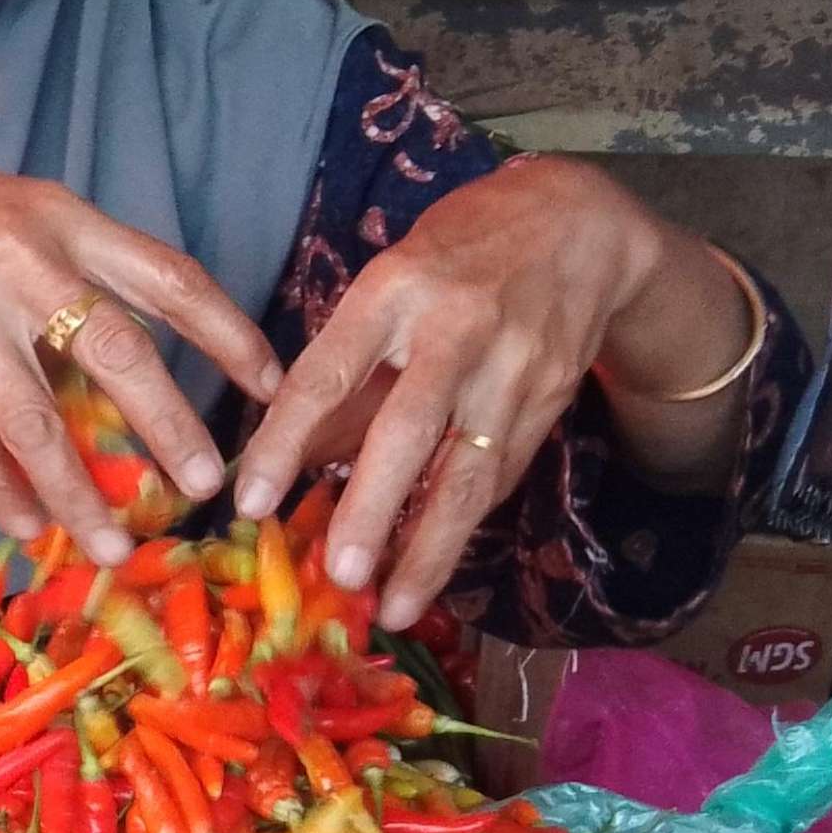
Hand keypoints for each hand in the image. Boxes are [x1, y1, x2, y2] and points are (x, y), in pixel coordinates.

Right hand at [0, 138, 282, 565]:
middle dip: (168, 422)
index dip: (227, 330)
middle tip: (204, 484)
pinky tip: (23, 525)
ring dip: (78, 490)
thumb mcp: (15, 212)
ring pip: (36, 415)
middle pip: (116, 349)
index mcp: (64, 218)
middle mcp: (24, 259)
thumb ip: (73, 263)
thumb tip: (134, 342)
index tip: (271, 382)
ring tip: (112, 544)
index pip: (168, 275)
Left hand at [230, 157, 666, 626]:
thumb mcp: (386, 286)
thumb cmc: (456, 256)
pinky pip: (500, 474)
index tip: (252, 502)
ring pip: (468, 470)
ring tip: (394, 607)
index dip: (285, 442)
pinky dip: (463, 523)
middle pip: (407, 429)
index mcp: (392, 291)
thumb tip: (287, 457)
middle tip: (338, 574)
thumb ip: (342, 372)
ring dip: (430, 546)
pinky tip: (433, 567)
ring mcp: (510, 368)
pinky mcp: (549, 400)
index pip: (326, 375)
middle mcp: (454, 330)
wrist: (579, 226)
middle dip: (371, 508)